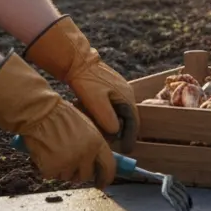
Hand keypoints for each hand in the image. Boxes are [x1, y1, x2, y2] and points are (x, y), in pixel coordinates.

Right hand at [0, 53, 115, 187]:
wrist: (41, 113)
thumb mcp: (88, 127)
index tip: (103, 183)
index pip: (109, 166)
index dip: (106, 177)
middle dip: (79, 172)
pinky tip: (46, 155)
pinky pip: (52, 175)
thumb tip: (98, 163)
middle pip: (86, 175)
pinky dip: (49, 168)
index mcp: (97, 143)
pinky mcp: (51, 168)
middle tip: (71, 164)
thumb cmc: (62, 117)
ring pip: (68, 176)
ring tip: (57, 152)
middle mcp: (85, 155)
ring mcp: (68, 162)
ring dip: (63, 169)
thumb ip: (94, 145)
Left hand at [24, 16, 138, 151]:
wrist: (77, 61)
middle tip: (112, 144)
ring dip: (111, 124)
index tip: (127, 150)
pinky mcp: (109, 89)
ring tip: (101, 133)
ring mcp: (119, 90)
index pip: (133, 122)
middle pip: (127, 118)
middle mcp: (126, 94)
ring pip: (118, 113)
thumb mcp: (95, 101)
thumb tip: (116, 132)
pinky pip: (111, 107)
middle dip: (120, 132)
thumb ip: (107, 117)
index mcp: (126, 97)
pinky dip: (105, 116)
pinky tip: (94, 119)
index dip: (130, 137)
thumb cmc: (86, 81)